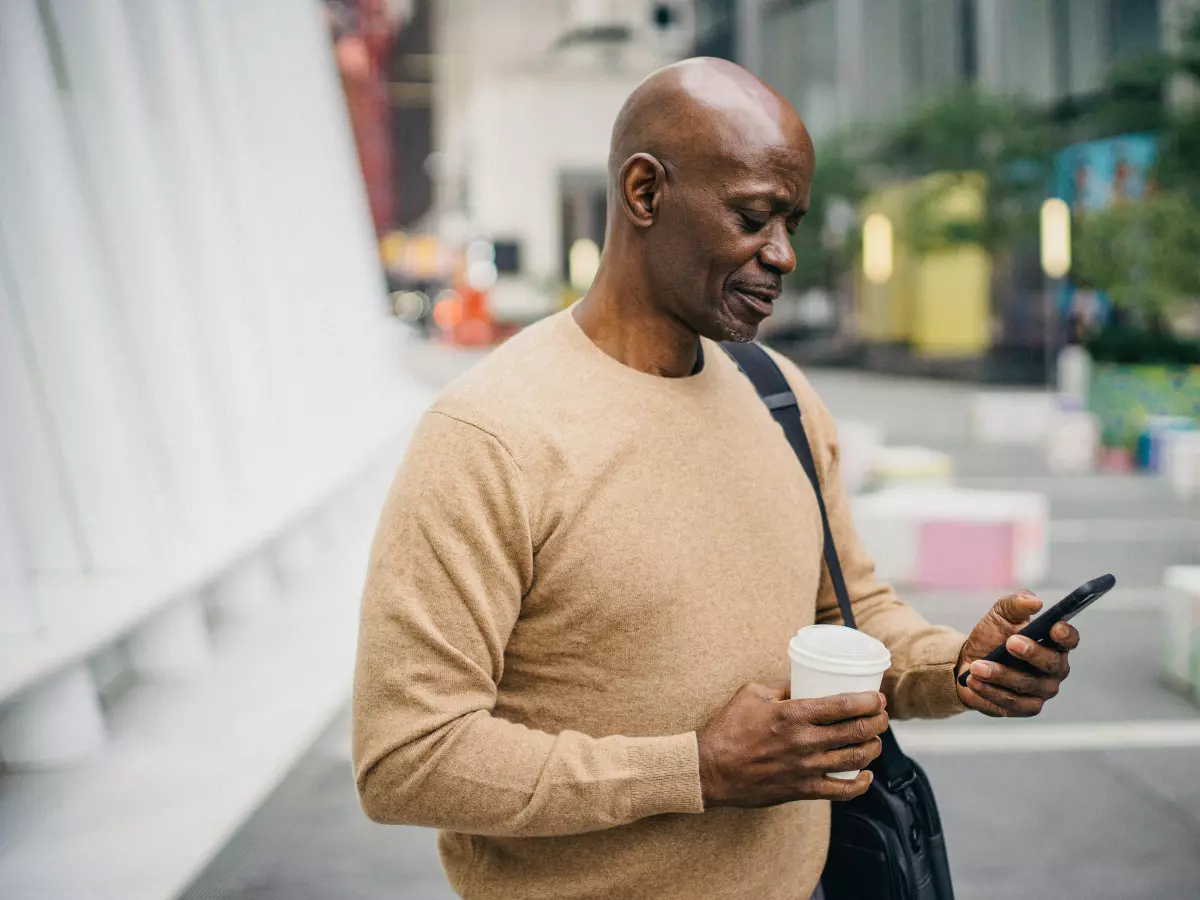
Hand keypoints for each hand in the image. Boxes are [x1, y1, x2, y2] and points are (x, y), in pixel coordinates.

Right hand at [695, 680, 887, 808]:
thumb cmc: (729, 727)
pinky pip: (841, 791)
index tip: (877, 697)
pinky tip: (866, 774)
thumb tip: (805, 681)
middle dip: (877, 721)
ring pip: (854, 759)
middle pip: (856, 731)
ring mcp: (805, 768)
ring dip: (872, 747)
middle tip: (881, 715)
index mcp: (793, 714)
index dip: (868, 700)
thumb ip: (782, 685)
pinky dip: (860, 784)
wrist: (711, 769)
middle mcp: (804, 742)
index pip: (844, 705)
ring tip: (875, 739)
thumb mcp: (753, 693)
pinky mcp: (802, 790)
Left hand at [956, 591, 1080, 716]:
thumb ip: (1016, 603)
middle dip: (1031, 652)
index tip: (1054, 627)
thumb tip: (1035, 602)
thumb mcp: (1000, 614)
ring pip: (1026, 684)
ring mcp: (1043, 690)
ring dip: (1000, 674)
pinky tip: (974, 681)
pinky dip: (990, 690)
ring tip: (976, 666)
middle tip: (1010, 642)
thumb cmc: (992, 636)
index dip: (1065, 634)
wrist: (968, 663)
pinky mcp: (1027, 707)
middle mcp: (1055, 669)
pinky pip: (1012, 702)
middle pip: (1051, 663)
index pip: (1069, 639)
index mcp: (1054, 643)